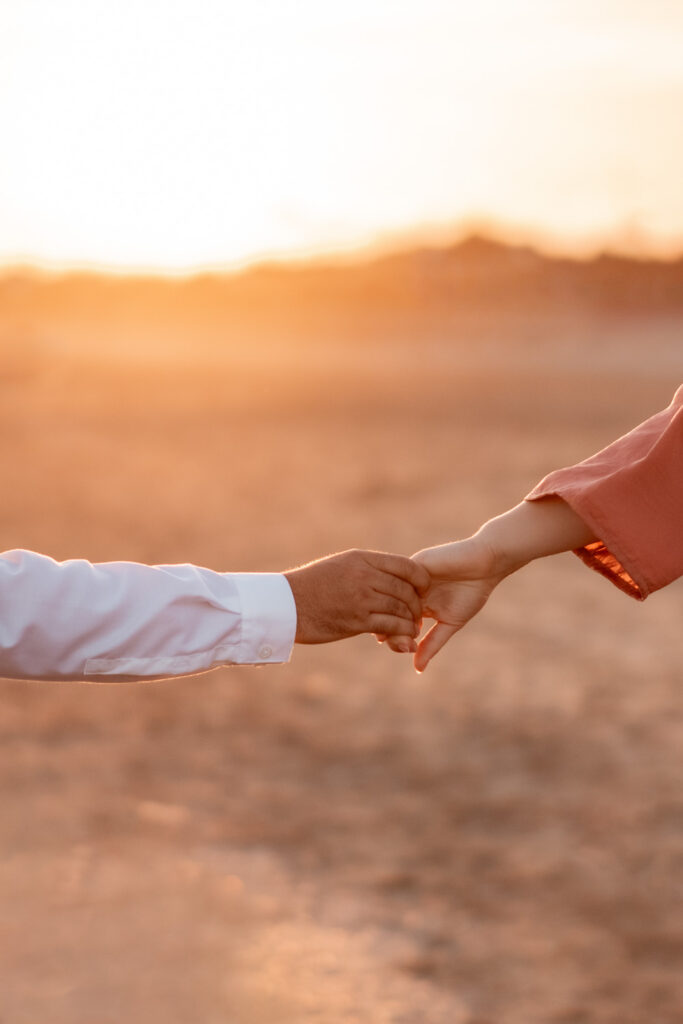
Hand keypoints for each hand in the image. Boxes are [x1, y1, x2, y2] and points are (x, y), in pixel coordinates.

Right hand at [285, 549, 429, 644]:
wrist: (286, 605)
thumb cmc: (312, 586)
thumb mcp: (340, 566)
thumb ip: (366, 569)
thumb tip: (390, 578)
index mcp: (362, 559)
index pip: (406, 565)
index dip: (420, 579)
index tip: (423, 589)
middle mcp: (364, 575)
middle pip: (406, 589)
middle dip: (417, 604)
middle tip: (418, 615)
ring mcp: (361, 598)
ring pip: (401, 609)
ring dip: (411, 621)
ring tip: (413, 628)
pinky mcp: (357, 620)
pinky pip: (390, 625)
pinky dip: (402, 633)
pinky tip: (404, 638)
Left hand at [381, 534, 505, 670]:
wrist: (485, 565)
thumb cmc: (471, 593)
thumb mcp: (450, 623)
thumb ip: (432, 644)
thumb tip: (418, 670)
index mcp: (417, 605)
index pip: (396, 623)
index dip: (394, 636)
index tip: (401, 647)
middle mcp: (409, 592)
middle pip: (389, 611)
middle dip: (390, 626)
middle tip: (394, 638)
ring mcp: (410, 578)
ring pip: (391, 597)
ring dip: (394, 612)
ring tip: (400, 624)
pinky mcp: (414, 564)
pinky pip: (399, 579)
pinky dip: (402, 594)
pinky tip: (408, 606)